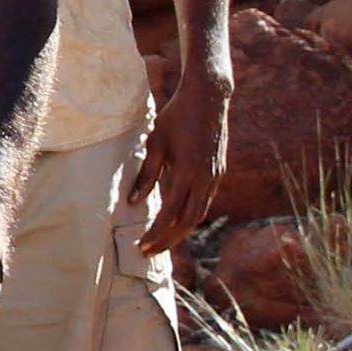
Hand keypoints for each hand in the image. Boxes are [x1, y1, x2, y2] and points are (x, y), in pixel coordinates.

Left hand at [136, 65, 231, 257]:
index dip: (155, 233)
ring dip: (179, 230)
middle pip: (186, 222)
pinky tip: (176, 218)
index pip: (169, 214)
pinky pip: (204, 201)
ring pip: (198, 214)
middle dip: (167, 240)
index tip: (141, 245)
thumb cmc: (177, 117)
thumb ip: (146, 174)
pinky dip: (190, 215)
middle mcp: (204, 179)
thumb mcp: (156, 143)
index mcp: (187, 173)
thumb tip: (133, 202)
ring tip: (161, 240)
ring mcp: (214, 176)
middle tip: (149, 252)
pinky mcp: (218, 172)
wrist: (209, 98)